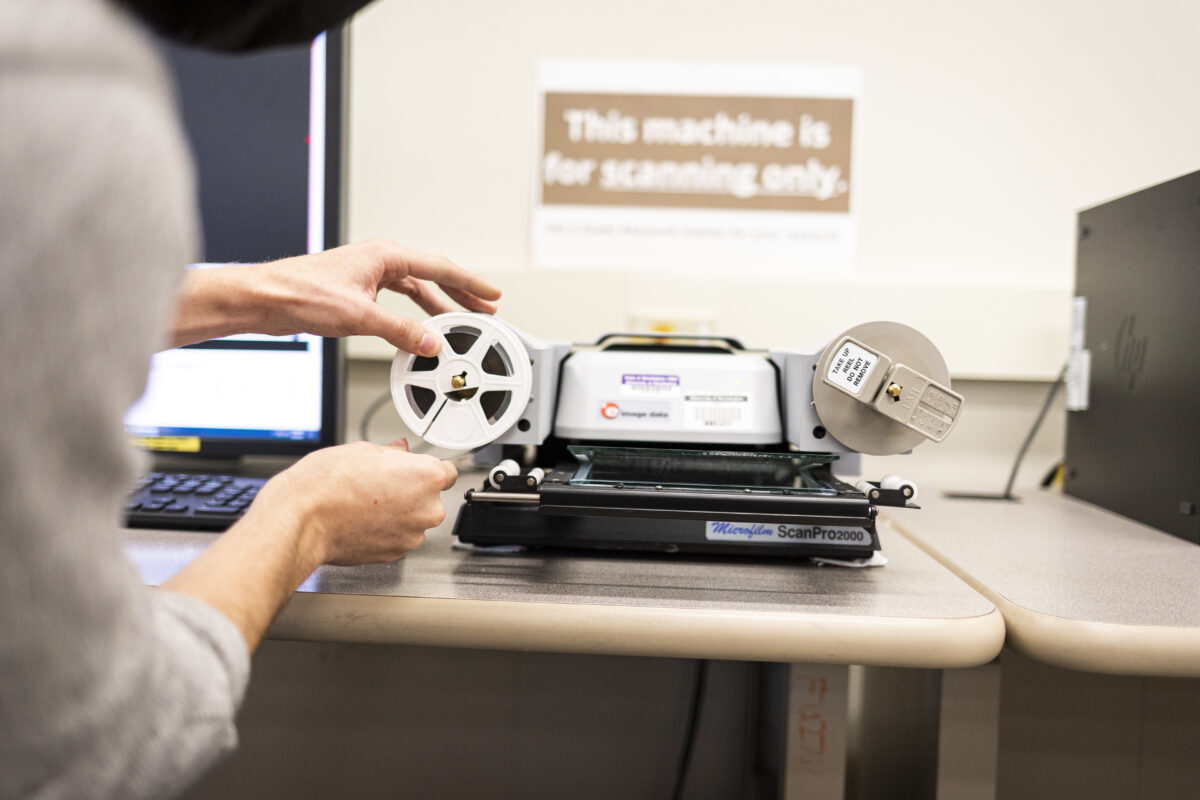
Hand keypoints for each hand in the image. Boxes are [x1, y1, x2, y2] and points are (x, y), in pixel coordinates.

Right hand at [161, 440, 457, 651]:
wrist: (301, 522)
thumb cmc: (326, 485)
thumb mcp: (362, 451)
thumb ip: (391, 453)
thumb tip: (400, 452)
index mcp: (426, 477)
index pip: (447, 471)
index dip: (427, 469)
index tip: (416, 470)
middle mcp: (426, 509)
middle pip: (431, 497)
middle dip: (411, 491)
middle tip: (381, 484)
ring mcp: (412, 535)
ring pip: (414, 519)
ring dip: (399, 512)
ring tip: (366, 503)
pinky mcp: (395, 554)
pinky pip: (399, 537)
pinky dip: (387, 531)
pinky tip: (363, 520)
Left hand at [171, 238, 500, 354]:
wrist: (265, 299)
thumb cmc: (299, 293)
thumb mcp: (359, 316)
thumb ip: (400, 331)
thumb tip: (430, 342)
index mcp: (385, 255)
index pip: (441, 267)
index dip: (470, 283)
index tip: (491, 294)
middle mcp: (379, 259)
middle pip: (433, 274)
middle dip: (461, 292)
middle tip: (485, 306)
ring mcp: (369, 274)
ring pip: (416, 287)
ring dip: (439, 303)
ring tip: (460, 318)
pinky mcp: (359, 290)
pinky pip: (399, 298)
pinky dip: (415, 311)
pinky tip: (420, 325)